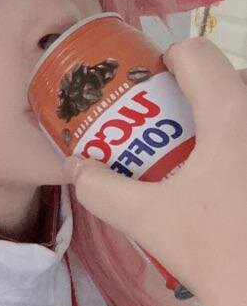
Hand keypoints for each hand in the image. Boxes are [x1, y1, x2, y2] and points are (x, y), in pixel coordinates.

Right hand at [63, 37, 246, 305]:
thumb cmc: (215, 253)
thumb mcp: (146, 220)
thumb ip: (101, 189)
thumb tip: (76, 168)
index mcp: (229, 111)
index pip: (194, 52)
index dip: (164, 63)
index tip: (148, 92)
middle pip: (226, 77)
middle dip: (194, 98)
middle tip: (168, 132)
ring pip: (244, 107)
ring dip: (222, 122)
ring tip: (200, 160)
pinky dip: (237, 147)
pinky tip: (228, 185)